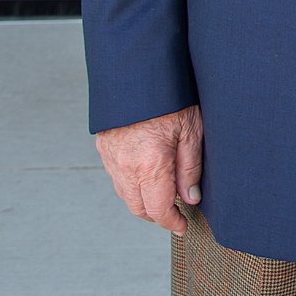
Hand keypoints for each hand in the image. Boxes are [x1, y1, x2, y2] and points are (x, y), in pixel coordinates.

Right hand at [96, 104, 203, 235]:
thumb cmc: (170, 95)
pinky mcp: (103, 146)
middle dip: (156, 214)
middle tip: (175, 212)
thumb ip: (190, 168)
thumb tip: (190, 198)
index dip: (171, 222)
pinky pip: (115, 175)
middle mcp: (126, 166)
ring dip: (142, 199)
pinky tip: (145, 174)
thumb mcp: (191, 129)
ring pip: (124, 193)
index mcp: (150, 165)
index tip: (182, 226)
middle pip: (138, 207)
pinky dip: (129, 183)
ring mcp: (111, 156)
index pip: (158, 209)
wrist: (136, 69)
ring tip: (162, 193)